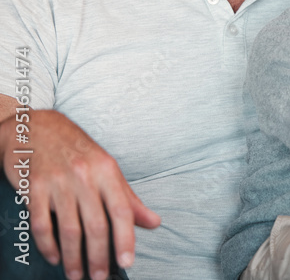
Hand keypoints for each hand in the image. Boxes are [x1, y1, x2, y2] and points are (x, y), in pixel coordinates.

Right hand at [0, 110, 159, 279]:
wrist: (36, 127)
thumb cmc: (76, 149)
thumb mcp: (107, 167)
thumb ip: (128, 198)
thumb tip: (153, 222)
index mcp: (107, 170)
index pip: (121, 210)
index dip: (126, 238)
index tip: (127, 261)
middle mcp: (84, 176)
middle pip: (95, 225)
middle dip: (99, 256)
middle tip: (100, 277)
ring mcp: (58, 183)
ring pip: (69, 229)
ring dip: (74, 257)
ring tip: (77, 275)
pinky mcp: (33, 189)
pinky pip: (41, 224)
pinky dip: (48, 245)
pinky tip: (55, 257)